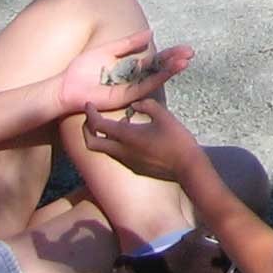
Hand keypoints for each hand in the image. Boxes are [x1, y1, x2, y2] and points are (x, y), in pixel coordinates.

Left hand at [58, 31, 190, 116]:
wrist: (66, 86)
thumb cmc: (82, 69)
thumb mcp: (108, 50)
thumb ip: (128, 43)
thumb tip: (150, 32)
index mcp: (130, 67)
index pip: (155, 60)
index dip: (170, 54)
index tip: (185, 48)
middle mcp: (133, 78)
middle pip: (158, 69)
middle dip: (175, 61)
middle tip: (191, 53)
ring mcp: (129, 88)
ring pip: (154, 78)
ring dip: (170, 70)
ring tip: (185, 61)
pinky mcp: (124, 97)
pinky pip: (143, 87)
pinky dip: (156, 79)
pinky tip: (167, 72)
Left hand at [82, 98, 205, 182]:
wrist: (186, 167)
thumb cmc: (177, 140)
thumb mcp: (164, 116)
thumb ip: (147, 106)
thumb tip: (134, 104)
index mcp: (127, 136)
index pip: (98, 125)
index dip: (90, 114)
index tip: (89, 105)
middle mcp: (122, 151)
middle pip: (91, 143)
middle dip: (86, 130)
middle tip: (91, 119)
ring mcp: (127, 162)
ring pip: (105, 150)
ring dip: (104, 136)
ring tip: (119, 123)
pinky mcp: (134, 168)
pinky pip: (117, 155)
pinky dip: (116, 143)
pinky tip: (133, 136)